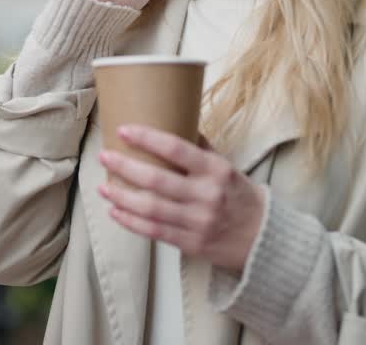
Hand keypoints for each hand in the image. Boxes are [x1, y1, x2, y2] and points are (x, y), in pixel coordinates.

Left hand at [97, 125, 265, 273]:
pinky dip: (131, 222)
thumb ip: (201, 149)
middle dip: (125, 167)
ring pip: (151, 208)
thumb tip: (175, 121)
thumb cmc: (239, 196)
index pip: (177, 149)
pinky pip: (154, 231)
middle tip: (104, 156)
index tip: (124, 130)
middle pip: (157, 180)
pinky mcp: (190, 243)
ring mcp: (198, 222)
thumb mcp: (227, 167)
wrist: (263, 239)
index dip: (147, 139)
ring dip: (122, 197)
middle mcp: (206, 195)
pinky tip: (115, 212)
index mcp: (216, 170)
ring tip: (103, 188)